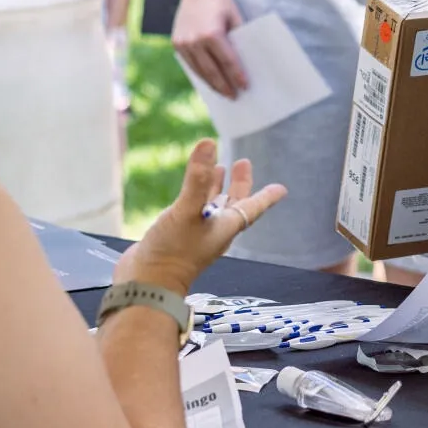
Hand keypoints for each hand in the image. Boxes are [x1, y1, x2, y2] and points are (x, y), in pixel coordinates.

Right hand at [112, 139, 284, 296]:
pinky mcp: (179, 236)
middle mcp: (214, 231)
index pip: (252, 208)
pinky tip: (191, 191)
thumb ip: (197, 178)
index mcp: (225, 228)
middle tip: (243, 162)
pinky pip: (195, 212)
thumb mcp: (188, 210)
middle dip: (240, 184)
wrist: (147, 283)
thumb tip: (208, 144)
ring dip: (218, 188)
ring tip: (219, 168)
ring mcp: (196, 235)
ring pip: (214, 207)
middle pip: (234, 204)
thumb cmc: (172, 252)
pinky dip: (198, 196)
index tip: (281, 189)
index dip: (266, 196)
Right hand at [171, 0, 247, 96]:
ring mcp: (183, 42)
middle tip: (234, 96)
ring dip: (211, 83)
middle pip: (212, 70)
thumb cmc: (221, 2)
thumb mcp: (235, 18)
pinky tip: (209, 80)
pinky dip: (200, 73)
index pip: (228, 61)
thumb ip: (239, 39)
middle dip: (224, 85)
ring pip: (199, 70)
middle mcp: (195, 40)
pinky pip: (190, 64)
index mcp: (212, 33)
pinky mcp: (176, 42)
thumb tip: (247, 62)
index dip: (237, 76)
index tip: (245, 87)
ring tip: (223, 93)